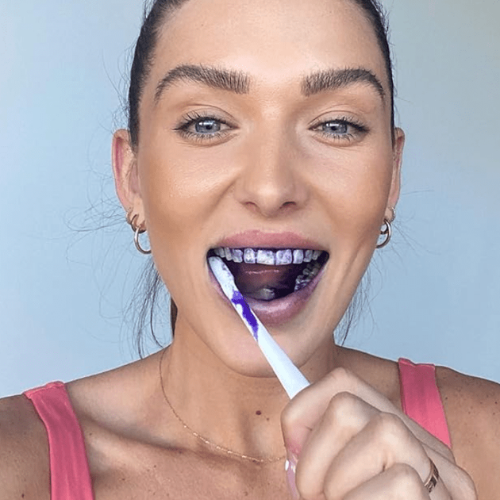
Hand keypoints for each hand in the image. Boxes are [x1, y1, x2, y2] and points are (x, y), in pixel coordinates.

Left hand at [281, 367, 475, 498]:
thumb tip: (294, 443)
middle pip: (347, 403)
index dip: (304, 407)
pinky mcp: (438, 499)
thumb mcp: (334, 489)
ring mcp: (439, 472)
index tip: (292, 446)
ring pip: (377, 429)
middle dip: (314, 453)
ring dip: (336, 481)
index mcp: (393, 435)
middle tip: (316, 495)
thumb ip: (320, 462)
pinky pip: (392, 483)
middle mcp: (421, 445)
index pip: (343, 383)